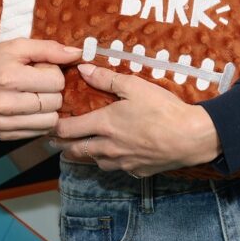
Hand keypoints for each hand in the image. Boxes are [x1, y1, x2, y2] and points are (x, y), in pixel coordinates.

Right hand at [0, 38, 77, 140]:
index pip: (56, 83)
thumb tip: (78, 54)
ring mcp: (3, 123)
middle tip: (37, 82)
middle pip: (55, 103)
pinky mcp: (2, 135)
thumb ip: (49, 49)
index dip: (54, 73)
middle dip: (52, 91)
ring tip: (34, 95)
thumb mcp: (17, 46)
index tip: (41, 69)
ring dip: (48, 108)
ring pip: (50, 122)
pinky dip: (38, 120)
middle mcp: (6, 104)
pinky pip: (37, 132)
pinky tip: (27, 108)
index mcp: (10, 78)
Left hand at [48, 64, 220, 176]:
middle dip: (63, 146)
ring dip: (87, 154)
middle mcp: (108, 147)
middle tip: (57, 140)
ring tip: (85, 146)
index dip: (55, 127)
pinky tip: (117, 154)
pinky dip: (111, 161)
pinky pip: (117, 168)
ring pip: (95, 161)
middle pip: (75, 151)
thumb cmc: (163, 109)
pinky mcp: (136, 171)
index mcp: (104, 124)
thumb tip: (83, 69)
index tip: (49, 124)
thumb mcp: (135, 86)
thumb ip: (107, 79)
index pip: (68, 130)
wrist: (190, 137)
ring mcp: (122, 162)